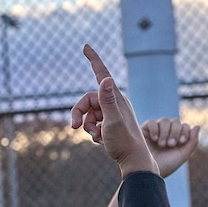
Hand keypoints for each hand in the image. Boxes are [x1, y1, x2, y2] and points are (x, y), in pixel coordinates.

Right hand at [70, 45, 156, 176]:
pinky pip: (93, 123)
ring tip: (95, 136)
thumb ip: (107, 99)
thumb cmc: (124, 141)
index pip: (102, 74)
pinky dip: (92, 132)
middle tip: (74, 128)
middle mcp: (114, 103)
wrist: (133, 160)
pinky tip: (100, 140)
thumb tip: (107, 78)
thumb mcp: (112, 120)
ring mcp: (111, 114)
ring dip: (87, 126)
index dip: (93, 60)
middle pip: (87, 100)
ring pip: (88, 114)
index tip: (86, 46)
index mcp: (116, 98)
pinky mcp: (109, 124)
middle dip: (78, 113)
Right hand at [142, 117, 199, 177]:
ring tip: (161, 144)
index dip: (184, 131)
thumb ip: (192, 142)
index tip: (180, 142)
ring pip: (164, 121)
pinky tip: (154, 139)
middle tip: (170, 145)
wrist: (148, 172)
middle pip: (175, 122)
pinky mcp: (144, 131)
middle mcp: (167, 133)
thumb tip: (198, 126)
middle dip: (175, 132)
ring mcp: (155, 131)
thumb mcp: (182, 155)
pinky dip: (155, 129)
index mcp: (177, 138)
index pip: (184, 126)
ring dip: (165, 132)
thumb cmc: (166, 166)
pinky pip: (151, 122)